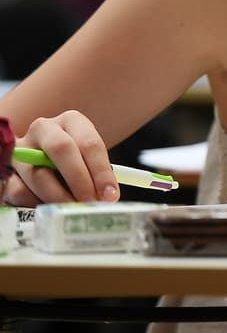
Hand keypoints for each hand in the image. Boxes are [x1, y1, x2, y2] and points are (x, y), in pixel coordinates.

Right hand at [2, 111, 117, 205]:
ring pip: (39, 174)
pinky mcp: (7, 170)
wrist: (43, 160)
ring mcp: (22, 149)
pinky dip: (37, 203)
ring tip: (74, 211)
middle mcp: (44, 129)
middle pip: (62, 150)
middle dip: (80, 181)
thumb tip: (107, 199)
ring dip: (60, 197)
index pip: (89, 143)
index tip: (110, 194)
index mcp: (71, 121)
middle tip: (91, 203)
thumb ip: (97, 175)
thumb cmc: (74, 160)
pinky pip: (20, 191)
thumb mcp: (88, 160)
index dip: (101, 171)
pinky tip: (51, 209)